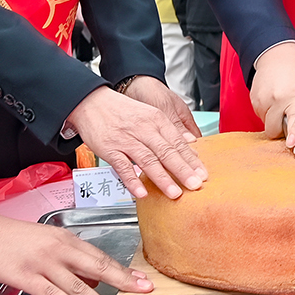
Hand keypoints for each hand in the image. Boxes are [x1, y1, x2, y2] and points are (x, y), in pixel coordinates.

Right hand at [0, 191, 149, 294]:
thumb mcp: (48, 240)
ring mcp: (42, 263)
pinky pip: (51, 292)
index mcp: (66, 240)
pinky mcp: (24, 276)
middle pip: (97, 266)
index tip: (142, 280)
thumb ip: (70, 258)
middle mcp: (59, 249)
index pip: (101, 256)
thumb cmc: (13, 236)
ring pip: (77, 283)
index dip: (124, 271)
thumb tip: (93, 278)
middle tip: (143, 291)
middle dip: (123, 281)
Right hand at [69, 86, 207, 198]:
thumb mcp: (149, 115)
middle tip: (195, 185)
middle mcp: (143, 129)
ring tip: (174, 193)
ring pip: (148, 160)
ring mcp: (126, 140)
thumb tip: (189, 149)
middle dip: (182, 170)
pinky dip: (132, 181)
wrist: (92, 102)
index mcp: (156, 120)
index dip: (191, 160)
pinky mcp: (110, 149)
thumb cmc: (122, 111)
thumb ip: (167, 133)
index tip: (202, 174)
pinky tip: (141, 192)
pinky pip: (123, 167)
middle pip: (166, 152)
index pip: (178, 142)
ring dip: (162, 178)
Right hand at [249, 42, 294, 140]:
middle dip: (281, 133)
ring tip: (282, 109)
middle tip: (289, 124)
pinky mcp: (253, 100)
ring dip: (274, 122)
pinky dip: (267, 114)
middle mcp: (277, 99)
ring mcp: (263, 100)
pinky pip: (260, 116)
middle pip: (275, 131)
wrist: (276, 57)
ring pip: (267, 125)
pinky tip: (273, 102)